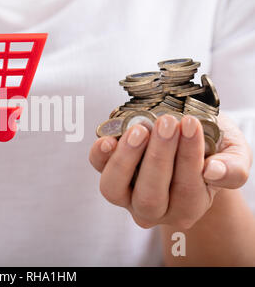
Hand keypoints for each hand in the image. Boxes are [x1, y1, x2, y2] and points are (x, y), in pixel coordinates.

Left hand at [89, 113, 252, 228]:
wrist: (186, 138)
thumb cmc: (211, 150)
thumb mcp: (233, 155)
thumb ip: (233, 169)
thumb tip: (213, 172)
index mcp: (187, 207)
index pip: (187, 191)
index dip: (188, 158)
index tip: (190, 124)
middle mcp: (153, 208)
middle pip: (149, 197)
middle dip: (158, 158)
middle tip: (167, 123)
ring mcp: (126, 193)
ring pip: (115, 189)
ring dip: (126, 158)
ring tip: (140, 129)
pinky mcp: (108, 170)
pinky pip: (97, 167)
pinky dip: (100, 155)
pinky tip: (109, 138)